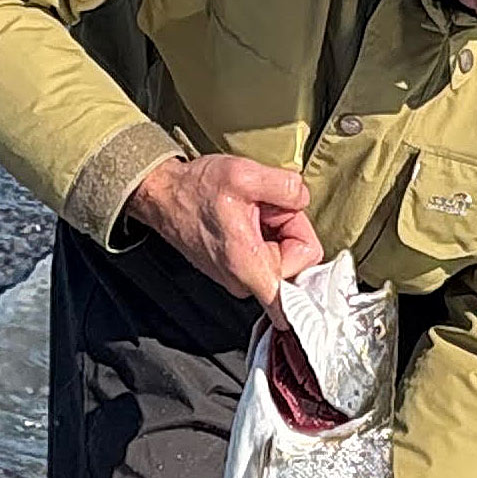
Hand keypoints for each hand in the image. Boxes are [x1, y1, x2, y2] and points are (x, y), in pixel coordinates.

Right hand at [129, 154, 322, 324]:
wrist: (164, 195)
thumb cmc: (195, 190)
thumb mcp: (244, 174)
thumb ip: (286, 186)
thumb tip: (303, 198)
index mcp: (249, 266)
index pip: (295, 303)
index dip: (311, 276)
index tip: (312, 264)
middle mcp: (244, 282)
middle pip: (298, 261)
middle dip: (289, 228)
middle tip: (265, 208)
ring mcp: (240, 279)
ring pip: (285, 255)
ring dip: (276, 229)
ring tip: (252, 210)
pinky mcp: (238, 271)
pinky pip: (270, 254)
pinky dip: (265, 233)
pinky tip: (247, 216)